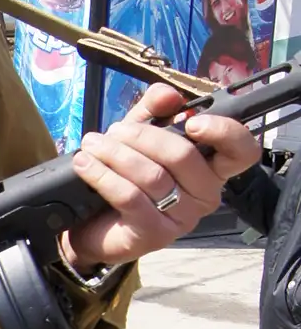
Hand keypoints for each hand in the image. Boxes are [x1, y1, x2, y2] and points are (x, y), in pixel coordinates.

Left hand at [60, 83, 261, 270]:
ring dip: (116, 154)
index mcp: (212, 168)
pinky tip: (86, 164)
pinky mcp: (154, 234)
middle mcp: (206, 194)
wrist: (93, 226)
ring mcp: (182, 218)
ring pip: (152, 176)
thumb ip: (154, 110)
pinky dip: (103, 176)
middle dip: (142, 136)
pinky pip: (130, 197)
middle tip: (113, 131)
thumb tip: (168, 93)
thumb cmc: (126, 177)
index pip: (241, 151)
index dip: (224, 132)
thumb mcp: (140, 136)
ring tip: (92, 144)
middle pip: (183, 155)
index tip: (192, 121)